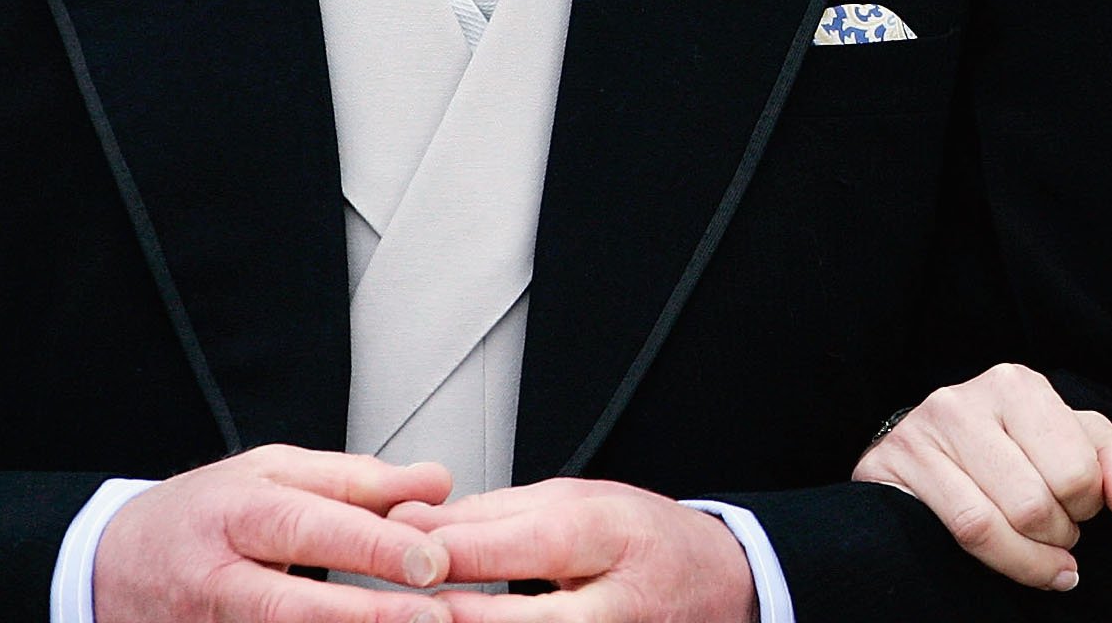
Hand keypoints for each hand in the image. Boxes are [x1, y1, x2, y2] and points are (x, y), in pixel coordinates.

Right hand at [93, 445, 456, 622]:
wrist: (112, 567)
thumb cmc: (203, 515)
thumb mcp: (271, 472)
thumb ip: (355, 479)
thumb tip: (435, 482)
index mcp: (234, 515)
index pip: (308, 527)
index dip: (371, 547)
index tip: (432, 560)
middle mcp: (216, 581)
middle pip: (290, 606)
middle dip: (365, 617)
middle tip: (434, 618)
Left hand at [387, 479, 755, 621]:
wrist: (716, 590)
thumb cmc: (644, 541)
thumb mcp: (580, 502)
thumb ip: (494, 515)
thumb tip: (412, 523)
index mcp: (613, 537)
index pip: (531, 543)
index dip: (463, 549)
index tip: (403, 545)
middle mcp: (615, 608)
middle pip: (524, 619)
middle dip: (453, 614)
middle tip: (395, 603)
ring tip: (414, 617)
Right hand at [851, 363, 1111, 590]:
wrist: (935, 455)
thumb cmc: (1021, 450)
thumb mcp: (1080, 444)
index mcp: (1016, 384)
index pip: (1076, 470)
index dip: (1088, 506)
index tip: (1083, 509)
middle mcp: (962, 401)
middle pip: (1033, 503)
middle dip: (1057, 534)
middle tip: (1060, 535)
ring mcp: (920, 435)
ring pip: (989, 524)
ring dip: (1029, 557)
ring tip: (1044, 555)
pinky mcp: (888, 470)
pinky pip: (955, 534)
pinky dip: (1000, 564)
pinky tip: (1018, 568)